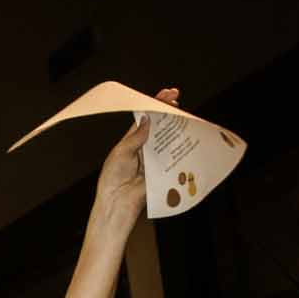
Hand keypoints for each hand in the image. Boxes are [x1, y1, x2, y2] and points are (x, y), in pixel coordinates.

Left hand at [94, 87, 179, 230]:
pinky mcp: (162, 170)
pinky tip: (185, 138)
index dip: (155, 104)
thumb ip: (136, 136)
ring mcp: (154, 158)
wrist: (118, 202)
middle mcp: (144, 147)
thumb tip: (147, 120)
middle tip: (177, 102)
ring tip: (183, 116)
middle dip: (169, 112)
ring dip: (176, 127)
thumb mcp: (121, 152)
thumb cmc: (112, 179)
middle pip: (159, 126)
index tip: (166, 95)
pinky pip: (172, 156)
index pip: (145, 118)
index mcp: (131, 140)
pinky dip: (179, 147)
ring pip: (168, 139)